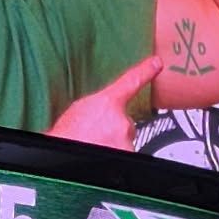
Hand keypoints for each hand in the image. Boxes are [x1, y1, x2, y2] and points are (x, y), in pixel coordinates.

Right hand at [47, 55, 162, 149]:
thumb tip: (106, 111)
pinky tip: (98, 149)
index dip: (145, 71)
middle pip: (125, 123)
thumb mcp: (78, 111)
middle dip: (113, 129)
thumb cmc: (65, 135)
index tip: (156, 64)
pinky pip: (125, 151)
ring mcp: (126, 140)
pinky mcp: (128, 154)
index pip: (131, 82)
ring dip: (112, 142)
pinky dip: (114, 151)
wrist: (62, 154)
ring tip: (93, 144)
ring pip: (125, 139)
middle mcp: (121, 121)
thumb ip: (98, 106)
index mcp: (107, 103)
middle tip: (94, 135)